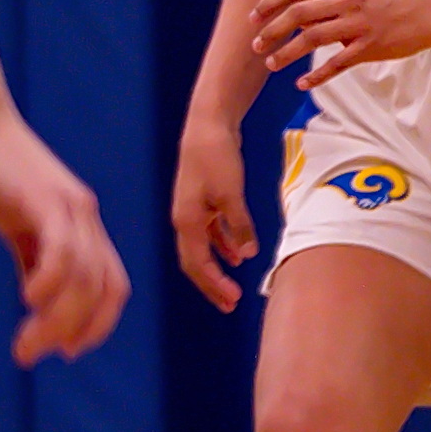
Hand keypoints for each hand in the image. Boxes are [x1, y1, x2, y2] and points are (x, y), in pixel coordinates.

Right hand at [0, 111, 129, 365]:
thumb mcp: (19, 224)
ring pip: (82, 275)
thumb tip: (36, 300)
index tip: (71, 351)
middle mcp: (87, 218)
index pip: (112, 284)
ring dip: (55, 319)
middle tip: (34, 357)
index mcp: (85, 227)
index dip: (98, 322)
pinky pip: (59, 246)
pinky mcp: (44, 197)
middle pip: (101, 287)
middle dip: (74, 330)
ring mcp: (70, 206)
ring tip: (25, 346)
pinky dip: (50, 279)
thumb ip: (32, 258)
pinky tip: (28, 302)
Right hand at [172, 122, 257, 310]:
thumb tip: (247, 255)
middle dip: (212, 284)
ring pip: (203, 249)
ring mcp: (192, 210)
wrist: (208, 127)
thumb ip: (239, 225)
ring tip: (233, 288)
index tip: (232, 300)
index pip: (197, 264)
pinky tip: (237, 255)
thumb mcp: (232, 194)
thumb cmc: (217, 158)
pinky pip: (210, 232)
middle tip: (230, 304)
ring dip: (218, 268)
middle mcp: (184, 220)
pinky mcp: (203, 200)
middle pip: (195, 262)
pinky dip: (222, 245)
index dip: (214, 284)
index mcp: (186, 221)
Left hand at [247, 0, 430, 85]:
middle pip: (296, 15)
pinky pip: (336, 63)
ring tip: (271, 63)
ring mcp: (358, 24)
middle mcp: (345, 1)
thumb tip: (298, 20)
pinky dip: (316, 75)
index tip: (253, 18)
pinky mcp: (370, 47)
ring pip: (311, 39)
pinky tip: (301, 83)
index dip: (269, 3)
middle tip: (255, 45)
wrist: (430, 9)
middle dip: (271, 31)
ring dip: (286, 53)